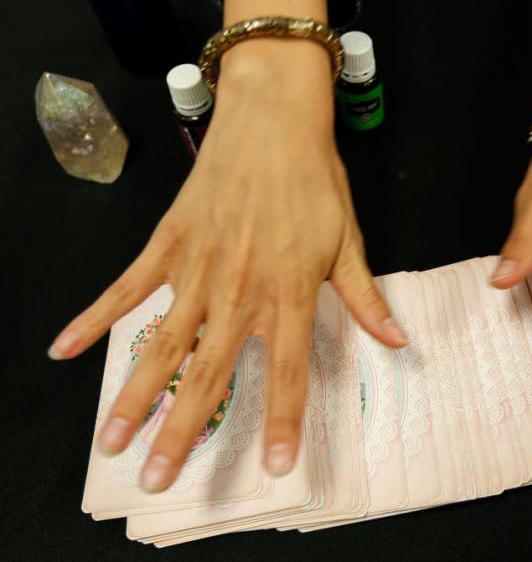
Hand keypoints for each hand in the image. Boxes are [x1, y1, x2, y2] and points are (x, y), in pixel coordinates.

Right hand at [48, 26, 405, 492]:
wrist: (273, 119)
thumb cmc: (315, 181)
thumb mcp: (349, 241)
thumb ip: (365, 298)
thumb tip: (398, 341)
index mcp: (289, 291)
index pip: (289, 371)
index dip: (285, 421)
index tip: (276, 466)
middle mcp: (240, 290)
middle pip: (210, 372)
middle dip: (185, 430)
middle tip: (158, 479)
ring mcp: (199, 268)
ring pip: (163, 343)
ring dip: (136, 395)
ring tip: (113, 441)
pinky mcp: (169, 244)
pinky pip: (127, 288)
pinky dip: (95, 318)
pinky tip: (66, 349)